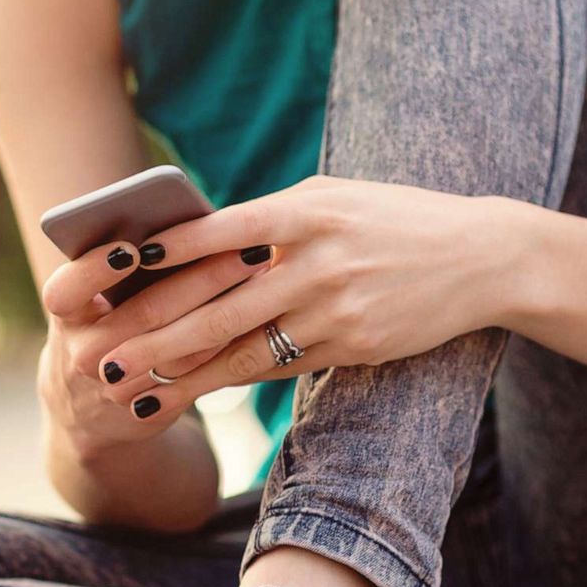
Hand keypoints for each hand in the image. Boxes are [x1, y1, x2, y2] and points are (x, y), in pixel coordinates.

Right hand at [36, 238, 271, 456]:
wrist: (89, 408)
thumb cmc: (100, 325)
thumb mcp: (91, 300)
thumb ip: (120, 267)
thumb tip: (184, 220)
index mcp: (65, 316)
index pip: (67, 290)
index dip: (96, 270)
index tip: (131, 248)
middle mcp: (83, 353)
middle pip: (143, 313)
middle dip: (201, 276)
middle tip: (244, 245)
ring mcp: (116, 386)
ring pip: (178, 347)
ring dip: (225, 307)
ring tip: (260, 273)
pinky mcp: (149, 409)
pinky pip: (195, 374)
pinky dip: (227, 342)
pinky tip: (258, 313)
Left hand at [93, 177, 531, 421]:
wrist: (481, 259)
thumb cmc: (396, 220)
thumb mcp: (336, 198)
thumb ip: (274, 217)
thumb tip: (204, 238)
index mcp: (306, 212)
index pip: (220, 232)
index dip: (165, 253)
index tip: (117, 269)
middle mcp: (316, 262)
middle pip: (219, 305)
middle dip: (155, 335)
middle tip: (105, 359)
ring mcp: (335, 309)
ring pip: (244, 347)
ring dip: (184, 372)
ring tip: (136, 387)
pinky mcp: (351, 346)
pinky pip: (279, 366)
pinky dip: (234, 377)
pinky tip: (196, 388)